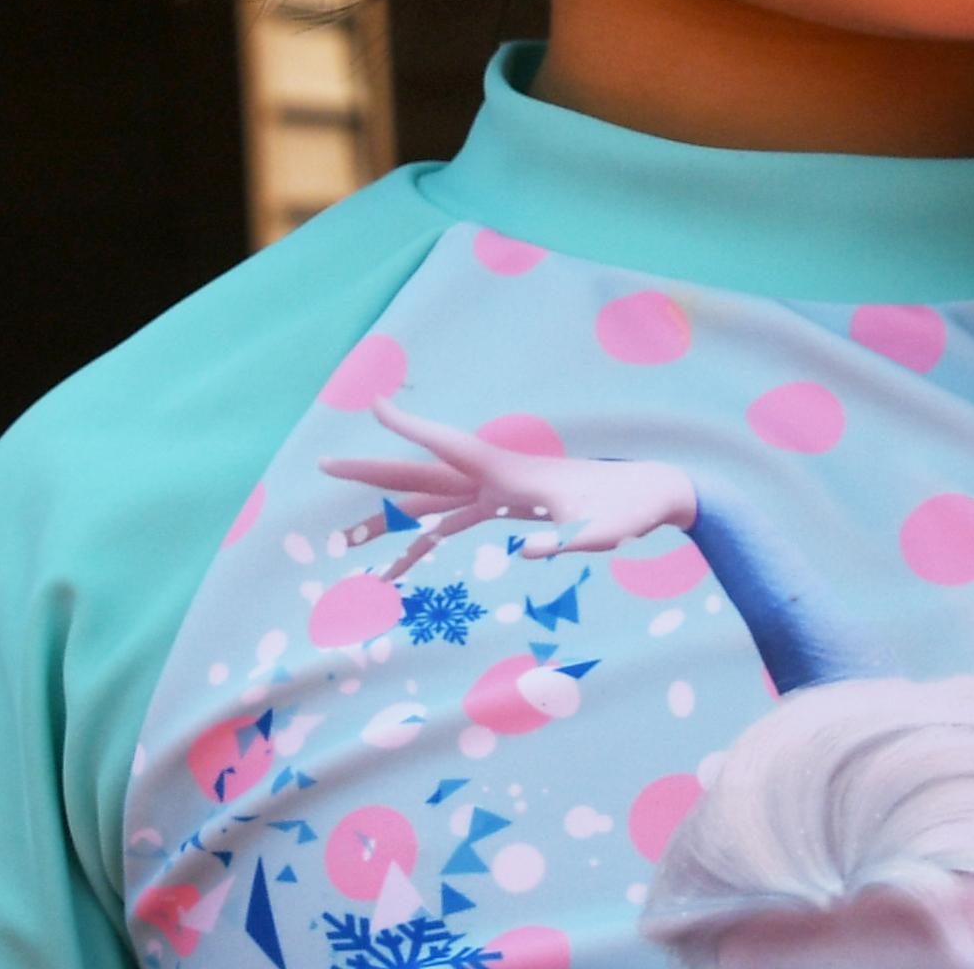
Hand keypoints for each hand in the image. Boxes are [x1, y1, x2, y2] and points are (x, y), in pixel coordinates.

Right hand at [322, 401, 696, 578]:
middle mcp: (494, 477)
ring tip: (344, 544)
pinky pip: (450, 525)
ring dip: (386, 521)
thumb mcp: (603, 531)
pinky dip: (421, 545)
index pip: (451, 445)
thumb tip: (527, 554)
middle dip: (372, 471)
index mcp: (511, 472)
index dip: (411, 428)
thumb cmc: (627, 511)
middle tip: (323, 463)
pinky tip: (397, 569)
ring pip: (428, 504)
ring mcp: (496, 493)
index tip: (375, 405)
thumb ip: (570, 541)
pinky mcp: (506, 508)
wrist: (650, 497)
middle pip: (422, 473)